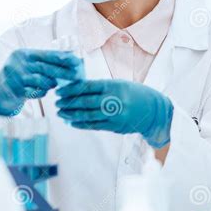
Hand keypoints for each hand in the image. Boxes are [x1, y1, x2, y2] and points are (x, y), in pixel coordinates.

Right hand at [0, 49, 81, 115]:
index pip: (47, 54)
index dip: (63, 58)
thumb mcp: (29, 63)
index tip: (77, 61)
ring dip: (51, 83)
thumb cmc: (20, 74)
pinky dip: (42, 92)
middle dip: (63, 72)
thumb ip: (45, 60)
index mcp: (23, 53)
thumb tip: (70, 56)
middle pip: (45, 67)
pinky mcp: (15, 89)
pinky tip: (44, 91)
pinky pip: (35, 92)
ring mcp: (15, 76)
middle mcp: (18, 63)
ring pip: (41, 80)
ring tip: (54, 84)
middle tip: (76, 76)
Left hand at [55, 79, 173, 148]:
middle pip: (86, 102)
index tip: (59, 90)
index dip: (71, 89)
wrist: (154, 111)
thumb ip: (101, 87)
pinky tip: (72, 122)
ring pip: (88, 115)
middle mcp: (115, 100)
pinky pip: (94, 125)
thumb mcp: (120, 85)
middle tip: (57, 102)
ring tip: (61, 113)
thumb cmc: (135, 94)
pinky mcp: (116, 126)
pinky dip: (81, 124)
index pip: (88, 87)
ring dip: (72, 114)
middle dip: (68, 102)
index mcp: (114, 86)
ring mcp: (115, 115)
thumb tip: (77, 88)